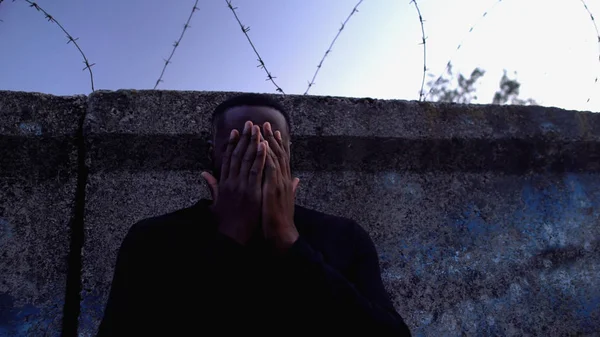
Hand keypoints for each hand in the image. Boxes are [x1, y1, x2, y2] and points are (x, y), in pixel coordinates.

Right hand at [201, 121, 267, 244]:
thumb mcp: (215, 202)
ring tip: (257, 129)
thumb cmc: (225, 222)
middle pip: (237, 155)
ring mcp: (241, 186)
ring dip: (252, 143)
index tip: (235, 131)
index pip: (228, 159)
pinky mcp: (251, 191)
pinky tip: (264, 146)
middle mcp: (231, 182)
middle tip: (249, 123)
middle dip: (243, 138)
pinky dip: (260, 157)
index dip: (232, 144)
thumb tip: (204, 173)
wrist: (232, 237)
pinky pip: (256, 171)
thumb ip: (212, 186)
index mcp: (224, 183)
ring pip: (247, 160)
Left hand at [261, 122, 299, 252]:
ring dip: (267, 141)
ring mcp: (279, 182)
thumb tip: (296, 180)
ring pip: (274, 157)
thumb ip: (290, 188)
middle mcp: (283, 179)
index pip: (282, 159)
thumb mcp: (285, 200)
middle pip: (278, 153)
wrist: (282, 234)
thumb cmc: (281, 220)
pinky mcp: (274, 188)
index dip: (277, 144)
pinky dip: (266, 154)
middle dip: (271, 138)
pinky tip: (261, 144)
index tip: (272, 132)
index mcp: (284, 182)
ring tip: (261, 128)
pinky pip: (270, 167)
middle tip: (265, 123)